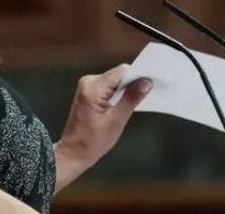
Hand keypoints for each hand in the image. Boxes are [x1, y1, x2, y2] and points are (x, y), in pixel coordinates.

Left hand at [53, 64, 150, 186]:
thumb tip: (146, 82)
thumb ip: (131, 98)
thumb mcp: (116, 121)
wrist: (73, 153)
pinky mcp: (89, 91)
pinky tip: (122, 106)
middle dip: (132, 84)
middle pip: (119, 74)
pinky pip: (109, 85)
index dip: (138, 76)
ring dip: (125, 90)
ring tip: (130, 105)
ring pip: (116, 80)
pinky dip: (118, 93)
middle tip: (143, 98)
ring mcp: (87, 86)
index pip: (122, 72)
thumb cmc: (91, 142)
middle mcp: (88, 82)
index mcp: (93, 88)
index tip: (150, 85)